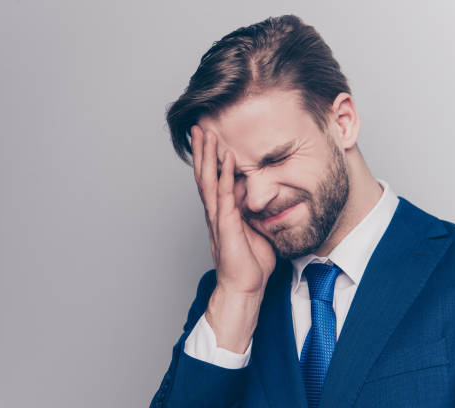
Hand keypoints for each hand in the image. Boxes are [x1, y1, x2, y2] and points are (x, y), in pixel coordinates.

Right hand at [190, 125, 276, 296]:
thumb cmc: (250, 263)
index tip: (206, 139)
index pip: (211, 180)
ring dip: (207, 155)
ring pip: (208, 180)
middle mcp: (215, 212)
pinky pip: (224, 194)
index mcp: (220, 213)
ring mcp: (218, 217)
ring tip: (206, 134)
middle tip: (198, 128)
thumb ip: (252, 211)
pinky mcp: (226, 224)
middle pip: (204, 175)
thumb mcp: (253, 229)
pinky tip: (227, 156)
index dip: (207, 159)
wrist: (243, 287)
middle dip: (201, 151)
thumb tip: (256, 195)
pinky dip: (225, 174)